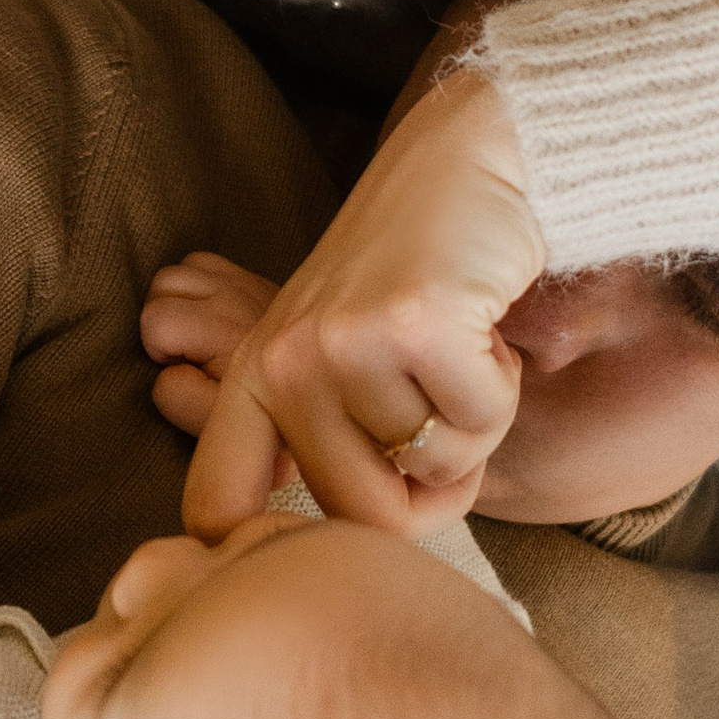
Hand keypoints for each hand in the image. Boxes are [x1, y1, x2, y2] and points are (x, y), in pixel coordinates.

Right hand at [141, 249, 278, 438]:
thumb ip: (180, 396)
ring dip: (176, 297)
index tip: (185, 371)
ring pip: (182, 267)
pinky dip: (197, 285)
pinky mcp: (252, 279)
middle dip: (161, 317)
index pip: (155, 319)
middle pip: (163, 281)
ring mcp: (245, 282)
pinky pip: (206, 264)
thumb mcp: (215, 418)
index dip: (158, 350)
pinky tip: (207, 318)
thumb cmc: (264, 412)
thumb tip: (164, 370)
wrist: (318, 392)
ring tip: (193, 334)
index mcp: (222, 328)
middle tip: (185, 352)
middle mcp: (234, 295)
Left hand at [181, 64, 545, 540]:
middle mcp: (286, 362)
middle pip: (361, 517)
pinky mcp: (413, 324)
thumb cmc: (417, 277)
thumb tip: (349, 554)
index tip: (340, 551)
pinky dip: (503, 389)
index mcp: (255, 377)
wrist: (470, 163)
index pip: (215, 507)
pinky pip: (480, 422)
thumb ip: (327, 446)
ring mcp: (345, 342)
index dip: (282, 550)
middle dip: (431, 492)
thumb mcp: (342, 357)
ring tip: (462, 351)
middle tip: (452, 420)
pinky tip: (484, 328)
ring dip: (474, 424)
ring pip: (435, 466)